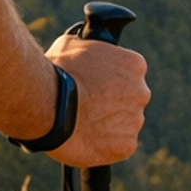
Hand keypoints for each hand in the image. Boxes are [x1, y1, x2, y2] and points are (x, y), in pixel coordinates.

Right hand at [44, 33, 148, 166]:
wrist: (49, 105)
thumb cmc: (58, 71)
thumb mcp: (72, 44)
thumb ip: (89, 47)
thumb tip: (85, 44)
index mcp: (134, 65)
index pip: (129, 73)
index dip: (110, 80)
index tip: (95, 86)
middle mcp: (141, 92)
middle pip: (130, 100)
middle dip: (112, 103)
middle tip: (88, 106)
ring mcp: (135, 120)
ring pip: (124, 124)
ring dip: (108, 125)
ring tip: (82, 124)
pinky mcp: (125, 146)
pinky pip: (118, 146)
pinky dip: (105, 145)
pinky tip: (86, 138)